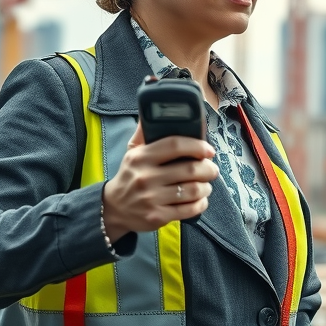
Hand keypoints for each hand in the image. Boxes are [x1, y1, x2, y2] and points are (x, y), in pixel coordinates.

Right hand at [102, 122, 219, 239]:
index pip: (175, 145)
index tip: (208, 150)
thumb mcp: (132, 152)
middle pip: (189, 169)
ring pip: (193, 190)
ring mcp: (151, 198)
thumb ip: (145, 131)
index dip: (197, 146)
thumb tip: (152, 109)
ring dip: (206, 187)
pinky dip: (201, 204)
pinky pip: (189, 210)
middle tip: (212, 169)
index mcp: (141, 157)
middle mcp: (146, 177)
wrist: (114, 208)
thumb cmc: (130, 175)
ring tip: (206, 184)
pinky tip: (200, 199)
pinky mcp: (157, 216)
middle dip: (208, 169)